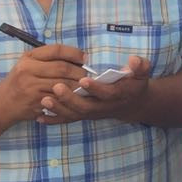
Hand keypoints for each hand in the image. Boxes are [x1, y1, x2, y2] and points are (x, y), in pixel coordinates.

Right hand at [0, 43, 91, 124]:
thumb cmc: (20, 82)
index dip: (74, 53)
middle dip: (79, 72)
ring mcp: (31, 86)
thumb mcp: (28, 65)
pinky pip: (59, 97)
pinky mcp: (35, 101)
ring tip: (83, 86)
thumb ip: (48, 59)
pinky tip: (74, 96)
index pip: (57, 50)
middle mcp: (28, 69)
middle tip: (86, 75)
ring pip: (63, 84)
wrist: (1, 104)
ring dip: (77, 85)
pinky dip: (70, 96)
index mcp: (28, 57)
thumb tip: (79, 57)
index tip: (85, 58)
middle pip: (63, 68)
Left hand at [38, 55, 153, 125]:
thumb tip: (134, 60)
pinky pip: (68, 120)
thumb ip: (140, 66)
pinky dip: (53, 120)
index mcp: (119, 95)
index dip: (96, 88)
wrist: (132, 104)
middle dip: (70, 98)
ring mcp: (93, 113)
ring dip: (58, 109)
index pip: (107, 93)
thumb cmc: (134, 84)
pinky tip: (39, 117)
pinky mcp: (84, 116)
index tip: (83, 79)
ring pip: (75, 115)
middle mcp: (104, 107)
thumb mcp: (142, 74)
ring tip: (43, 100)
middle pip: (86, 107)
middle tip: (56, 87)